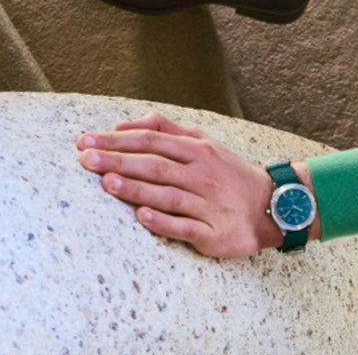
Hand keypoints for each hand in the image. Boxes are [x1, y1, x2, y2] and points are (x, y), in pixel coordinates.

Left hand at [77, 111, 313, 258]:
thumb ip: (165, 130)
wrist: (272, 206)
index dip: (117, 140)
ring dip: (136, 189)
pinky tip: (142, 217)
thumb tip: (123, 125)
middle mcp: (201, 174)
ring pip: (167, 195)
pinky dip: (164, 222)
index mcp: (197, 149)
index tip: (87, 141)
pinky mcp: (213, 233)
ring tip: (106, 184)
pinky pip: (185, 226)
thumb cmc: (227, 174)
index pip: (151, 140)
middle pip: (155, 165)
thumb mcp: (202, 143)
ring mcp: (207, 204)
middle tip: (86, 159)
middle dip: (118, 161)